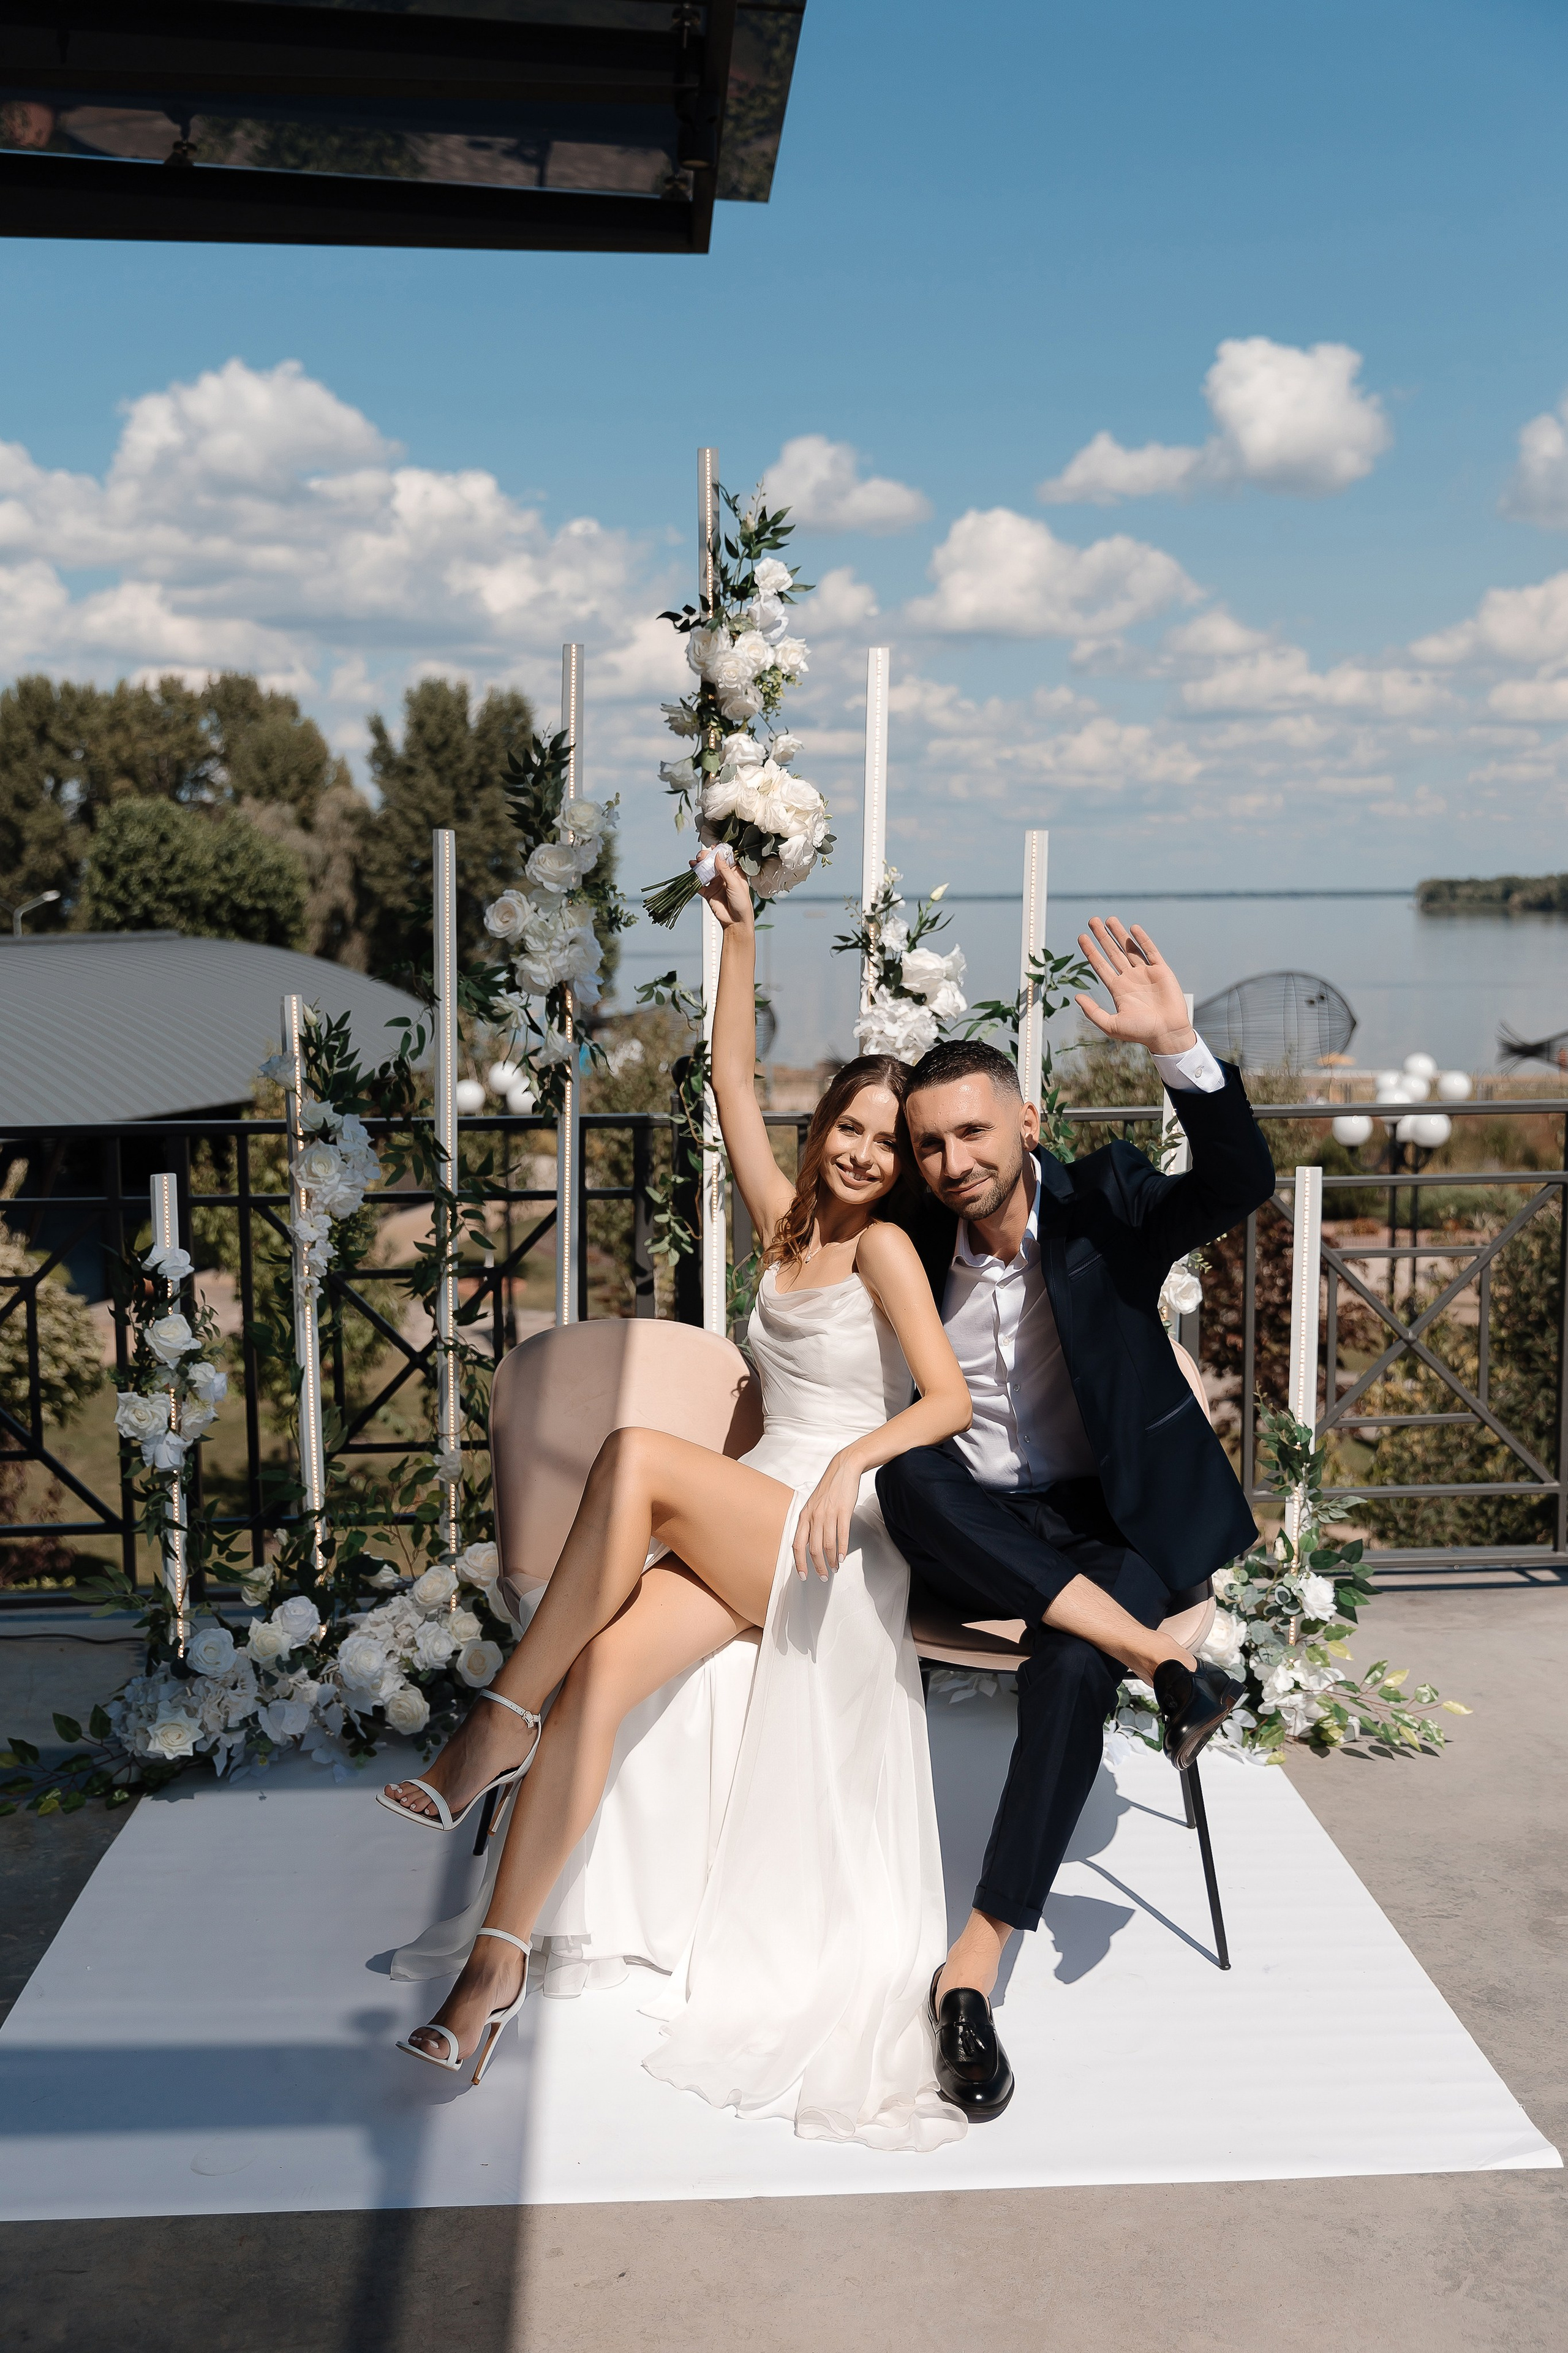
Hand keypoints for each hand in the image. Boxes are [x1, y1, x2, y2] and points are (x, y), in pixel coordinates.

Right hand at [692, 846, 752, 932]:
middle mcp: (724, 876)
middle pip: (713, 862)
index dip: (719, 851)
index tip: (713, 847)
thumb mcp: (735, 884)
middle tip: (702, 856)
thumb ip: (725, 870)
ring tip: (696, 862)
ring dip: (699, 865)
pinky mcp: (708, 892)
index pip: (725, 858)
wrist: (736, 922)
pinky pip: (699, 883)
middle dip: (707, 857)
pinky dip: (694, 878)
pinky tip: (692, 872)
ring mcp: (715, 884)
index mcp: (734, 872)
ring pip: (705, 871)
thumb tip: (718, 855)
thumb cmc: (742, 903)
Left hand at [792, 1450, 862, 1580]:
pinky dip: (842, 1549)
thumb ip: (809, 1524)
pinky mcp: (843, 1511)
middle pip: (812, 1549)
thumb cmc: (829, 1489)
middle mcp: (814, 1516)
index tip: (803, 1576)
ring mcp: (829, 1514)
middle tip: (823, 1577)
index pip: (797, 1545)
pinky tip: (842, 1557)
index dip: (799, 1563)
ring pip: (827, 1545)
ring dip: (831, 1560)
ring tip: (834, 1568)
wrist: (843, 1469)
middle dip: (817, 1566)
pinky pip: (842, 1535)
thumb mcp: (813, 1506)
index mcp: (804, 1516)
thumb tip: (808, 1546)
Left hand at [1074, 919, 1195, 1057]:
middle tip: (1092, 920)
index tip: (1081, 937)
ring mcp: (1145, 973)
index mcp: (1118, 989)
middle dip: (1102, 937)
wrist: (1167, 1034)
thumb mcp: (1111, 1025)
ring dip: (1119, 934)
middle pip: (1112, 952)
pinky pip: (1150, 951)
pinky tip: (1133, 928)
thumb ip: (1093, 1011)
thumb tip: (1077, 996)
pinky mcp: (1161, 971)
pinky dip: (1142, 939)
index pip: (1100, 965)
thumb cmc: (1140, 1033)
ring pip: (1129, 948)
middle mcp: (1130, 978)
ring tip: (1109, 919)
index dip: (1090, 951)